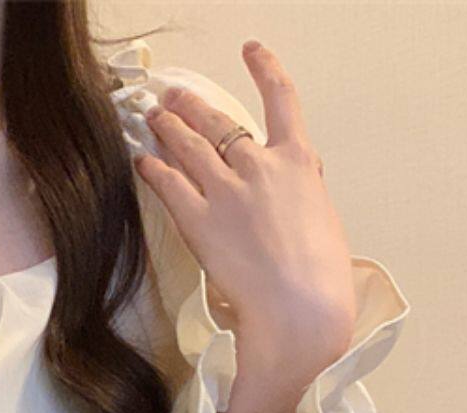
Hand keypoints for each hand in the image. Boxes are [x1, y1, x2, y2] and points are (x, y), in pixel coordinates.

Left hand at [130, 40, 357, 370]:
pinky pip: (170, 185)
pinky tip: (143, 161)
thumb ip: (303, 190)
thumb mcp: (323, 218)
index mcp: (298, 162)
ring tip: (153, 116)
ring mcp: (226, 192)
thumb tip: (297, 180)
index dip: (265, 69)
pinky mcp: (199, 221)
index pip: (281, 100)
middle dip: (194, 106)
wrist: (299, 306)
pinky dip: (154, 169)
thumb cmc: (320, 275)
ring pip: (191, 146)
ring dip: (169, 127)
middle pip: (221, 123)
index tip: (252, 52)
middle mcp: (259, 167)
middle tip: (174, 97)